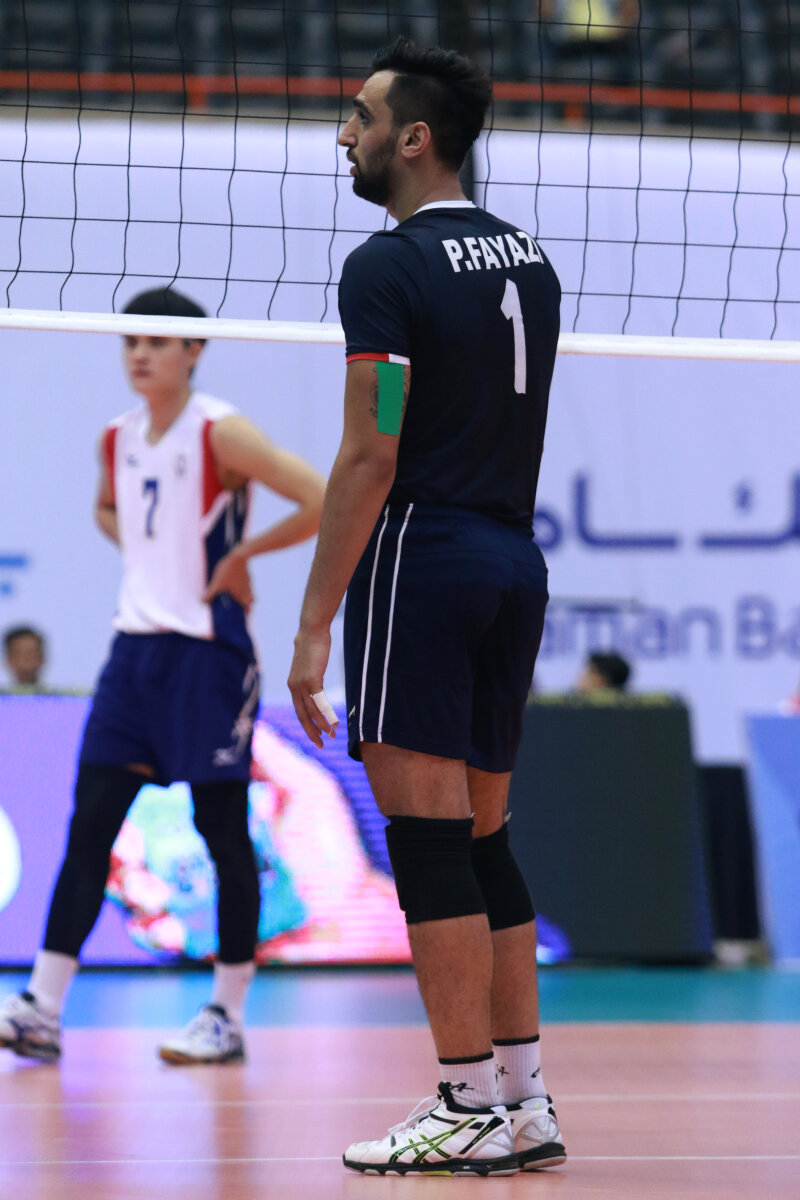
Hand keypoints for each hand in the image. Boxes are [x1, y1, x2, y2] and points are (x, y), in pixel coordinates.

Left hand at [203, 548, 253, 611]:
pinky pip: (247, 585)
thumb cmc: (228, 571)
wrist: (239, 555)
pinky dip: (243, 587)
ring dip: (244, 596)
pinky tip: (236, 583)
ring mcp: (249, 584)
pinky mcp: (248, 576)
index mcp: (242, 596)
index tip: (242, 616)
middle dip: (245, 606)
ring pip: (249, 594)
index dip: (245, 614)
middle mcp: (248, 592)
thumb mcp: (217, 583)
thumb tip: (203, 602)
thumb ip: (210, 594)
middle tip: (238, 606)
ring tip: (236, 596)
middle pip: (250, 603)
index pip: (247, 610)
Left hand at [288, 627, 335, 748]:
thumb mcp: (309, 665)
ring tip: (332, 735)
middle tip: (321, 745)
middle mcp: (294, 688)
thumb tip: (313, 679)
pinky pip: (320, 702)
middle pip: (303, 716)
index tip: (315, 736)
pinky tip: (334, 723)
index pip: (299, 711)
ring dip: (322, 725)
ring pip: (312, 712)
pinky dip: (327, 714)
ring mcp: (302, 684)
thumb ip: (309, 676)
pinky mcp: (312, 680)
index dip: (307, 725)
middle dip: (312, 732)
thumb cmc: (313, 645)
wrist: (311, 631)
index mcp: (293, 686)